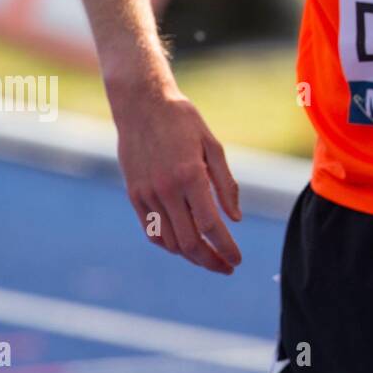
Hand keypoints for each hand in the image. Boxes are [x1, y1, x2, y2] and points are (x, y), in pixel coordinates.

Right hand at [114, 88, 241, 273]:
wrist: (142, 106)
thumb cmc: (183, 122)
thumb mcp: (212, 146)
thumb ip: (225, 184)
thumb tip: (235, 219)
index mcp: (190, 176)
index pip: (211, 225)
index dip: (226, 247)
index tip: (238, 260)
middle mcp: (166, 190)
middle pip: (190, 241)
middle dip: (211, 260)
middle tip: (227, 267)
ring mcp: (147, 195)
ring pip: (169, 242)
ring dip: (191, 256)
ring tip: (210, 258)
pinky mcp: (134, 195)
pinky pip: (152, 231)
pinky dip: (169, 245)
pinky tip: (185, 246)